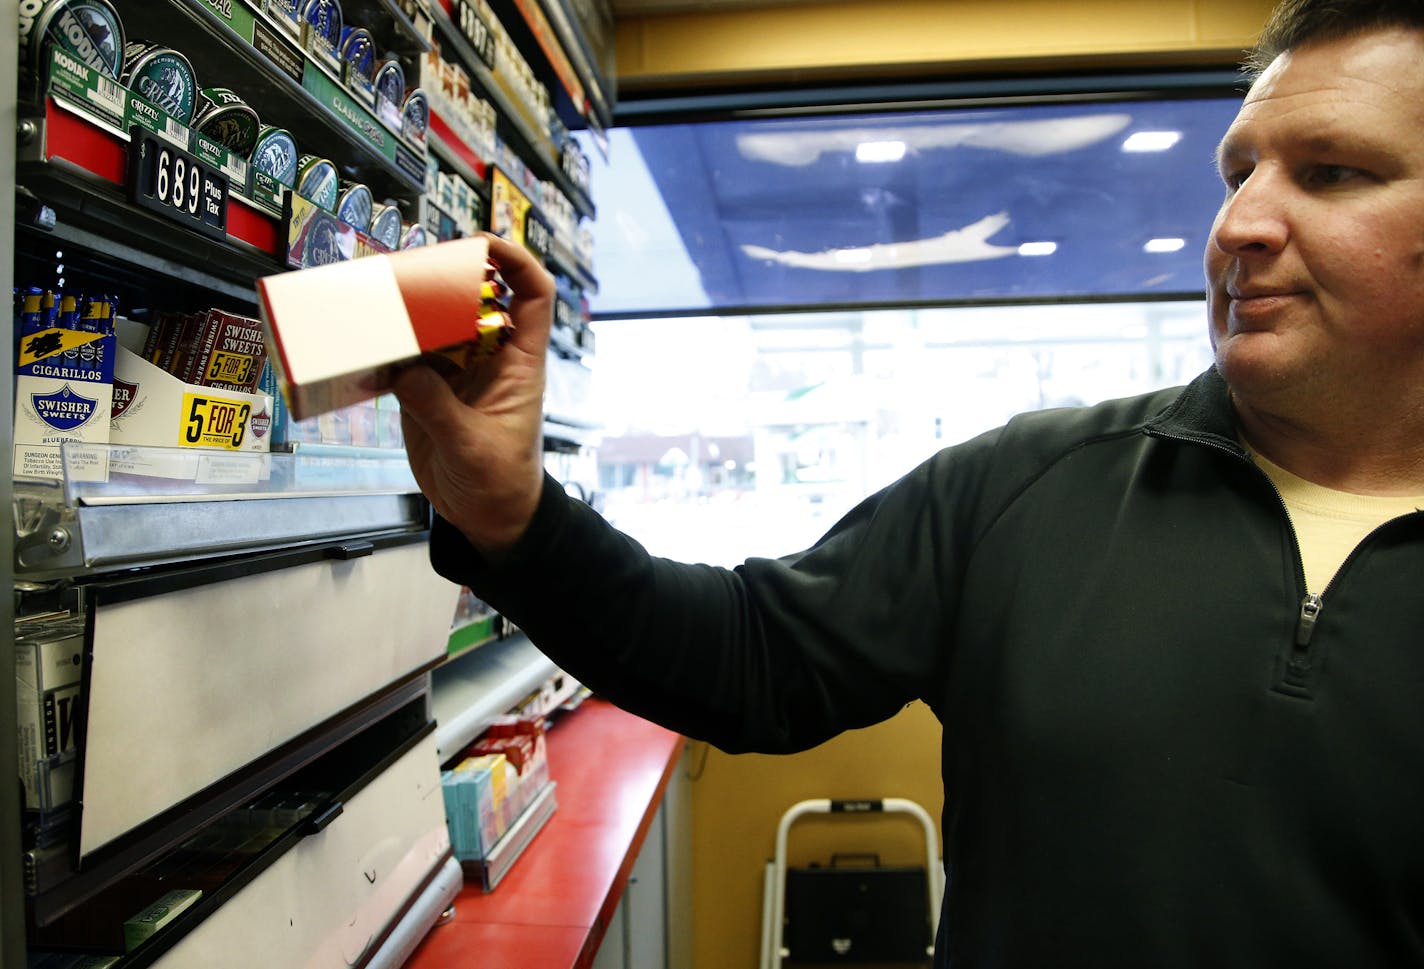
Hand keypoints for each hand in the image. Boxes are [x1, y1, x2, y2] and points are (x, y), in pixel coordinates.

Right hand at [391, 233, 553, 557]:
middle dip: (443, 277)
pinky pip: (403, 357)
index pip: (532, 295)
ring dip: (407, 311)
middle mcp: (488, 357)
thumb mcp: (472, 446)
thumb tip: (406, 372)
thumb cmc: (502, 483)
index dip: (515, 261)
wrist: (488, 517)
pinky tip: (362, 344)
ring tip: (376, 299)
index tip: (481, 244)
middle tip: (407, 270)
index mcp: (519, 362)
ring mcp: (456, 371)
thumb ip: (438, 407)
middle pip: (471, 298)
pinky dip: (383, 349)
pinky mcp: (425, 390)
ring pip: (432, 323)